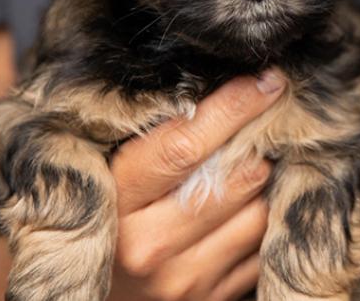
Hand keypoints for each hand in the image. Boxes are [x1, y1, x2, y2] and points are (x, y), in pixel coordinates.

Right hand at [106, 70, 285, 300]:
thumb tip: (215, 85)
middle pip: (235, 180)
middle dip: (260, 144)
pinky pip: (262, 250)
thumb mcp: (105, 173)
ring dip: (267, 183)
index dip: (233, 107)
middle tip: (270, 119)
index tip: (267, 81)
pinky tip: (254, 203)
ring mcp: (183, 279)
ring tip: (256, 163)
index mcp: (114, 200)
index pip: (184, 146)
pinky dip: (267, 220)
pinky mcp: (210, 300)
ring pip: (258, 214)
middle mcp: (148, 246)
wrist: (88, 295)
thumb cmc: (102, 217)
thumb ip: (151, 138)